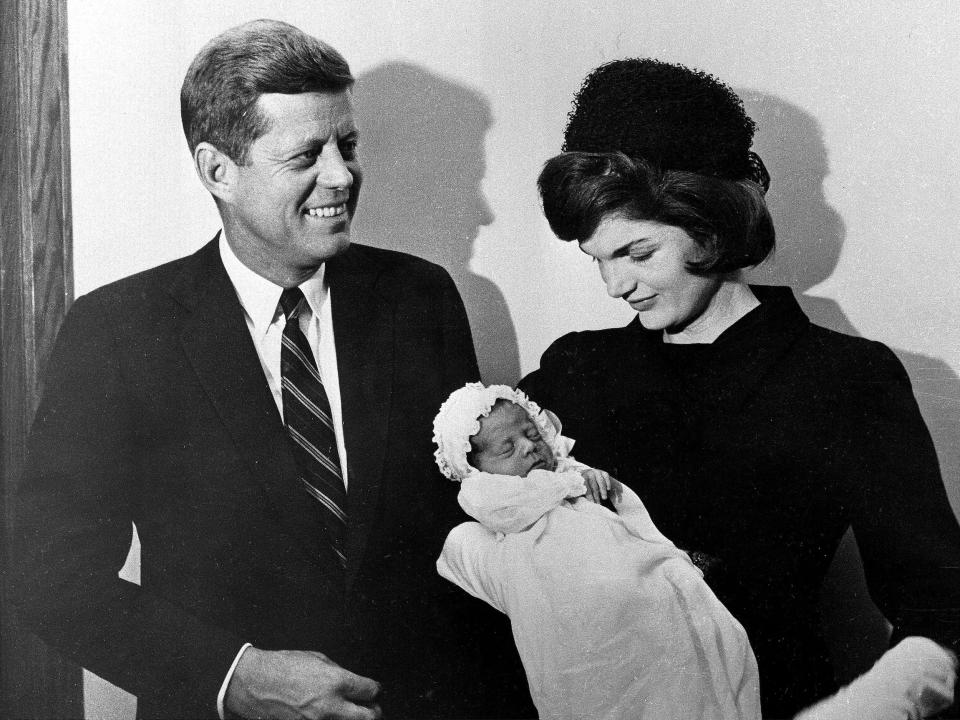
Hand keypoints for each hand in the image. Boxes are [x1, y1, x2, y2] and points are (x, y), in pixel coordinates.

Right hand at [224, 647, 381, 719]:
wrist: (254, 684)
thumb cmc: (281, 668)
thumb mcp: (317, 659)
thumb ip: (339, 672)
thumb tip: (352, 682)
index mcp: (336, 682)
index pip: (371, 691)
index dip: (373, 689)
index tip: (370, 690)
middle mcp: (330, 705)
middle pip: (370, 717)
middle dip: (373, 711)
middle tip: (371, 707)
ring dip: (353, 718)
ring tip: (350, 712)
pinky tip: (331, 715)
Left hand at [580, 469, 622, 504]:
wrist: (593, 476)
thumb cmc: (587, 486)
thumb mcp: (583, 488)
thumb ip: (583, 493)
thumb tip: (583, 504)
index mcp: (582, 477)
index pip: (585, 486)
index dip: (589, 495)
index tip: (592, 502)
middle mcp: (589, 473)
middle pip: (593, 485)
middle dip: (596, 495)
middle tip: (598, 503)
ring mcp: (596, 472)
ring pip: (600, 482)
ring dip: (603, 490)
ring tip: (604, 498)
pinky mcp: (603, 472)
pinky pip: (606, 477)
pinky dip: (607, 483)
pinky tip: (608, 489)